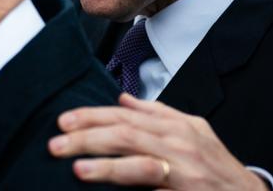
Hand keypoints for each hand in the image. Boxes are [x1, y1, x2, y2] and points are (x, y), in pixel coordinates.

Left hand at [48, 93, 269, 190]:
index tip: (64, 120)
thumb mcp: (192, 130)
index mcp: (177, 127)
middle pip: (127, 135)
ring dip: (107, 166)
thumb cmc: (216, 165)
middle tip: (56, 143)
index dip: (93, 117)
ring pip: (140, 164)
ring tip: (77, 169)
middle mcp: (181, 145)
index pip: (126, 116)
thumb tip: (122, 99)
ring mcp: (186, 173)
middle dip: (88, 137)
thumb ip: (156, 114)